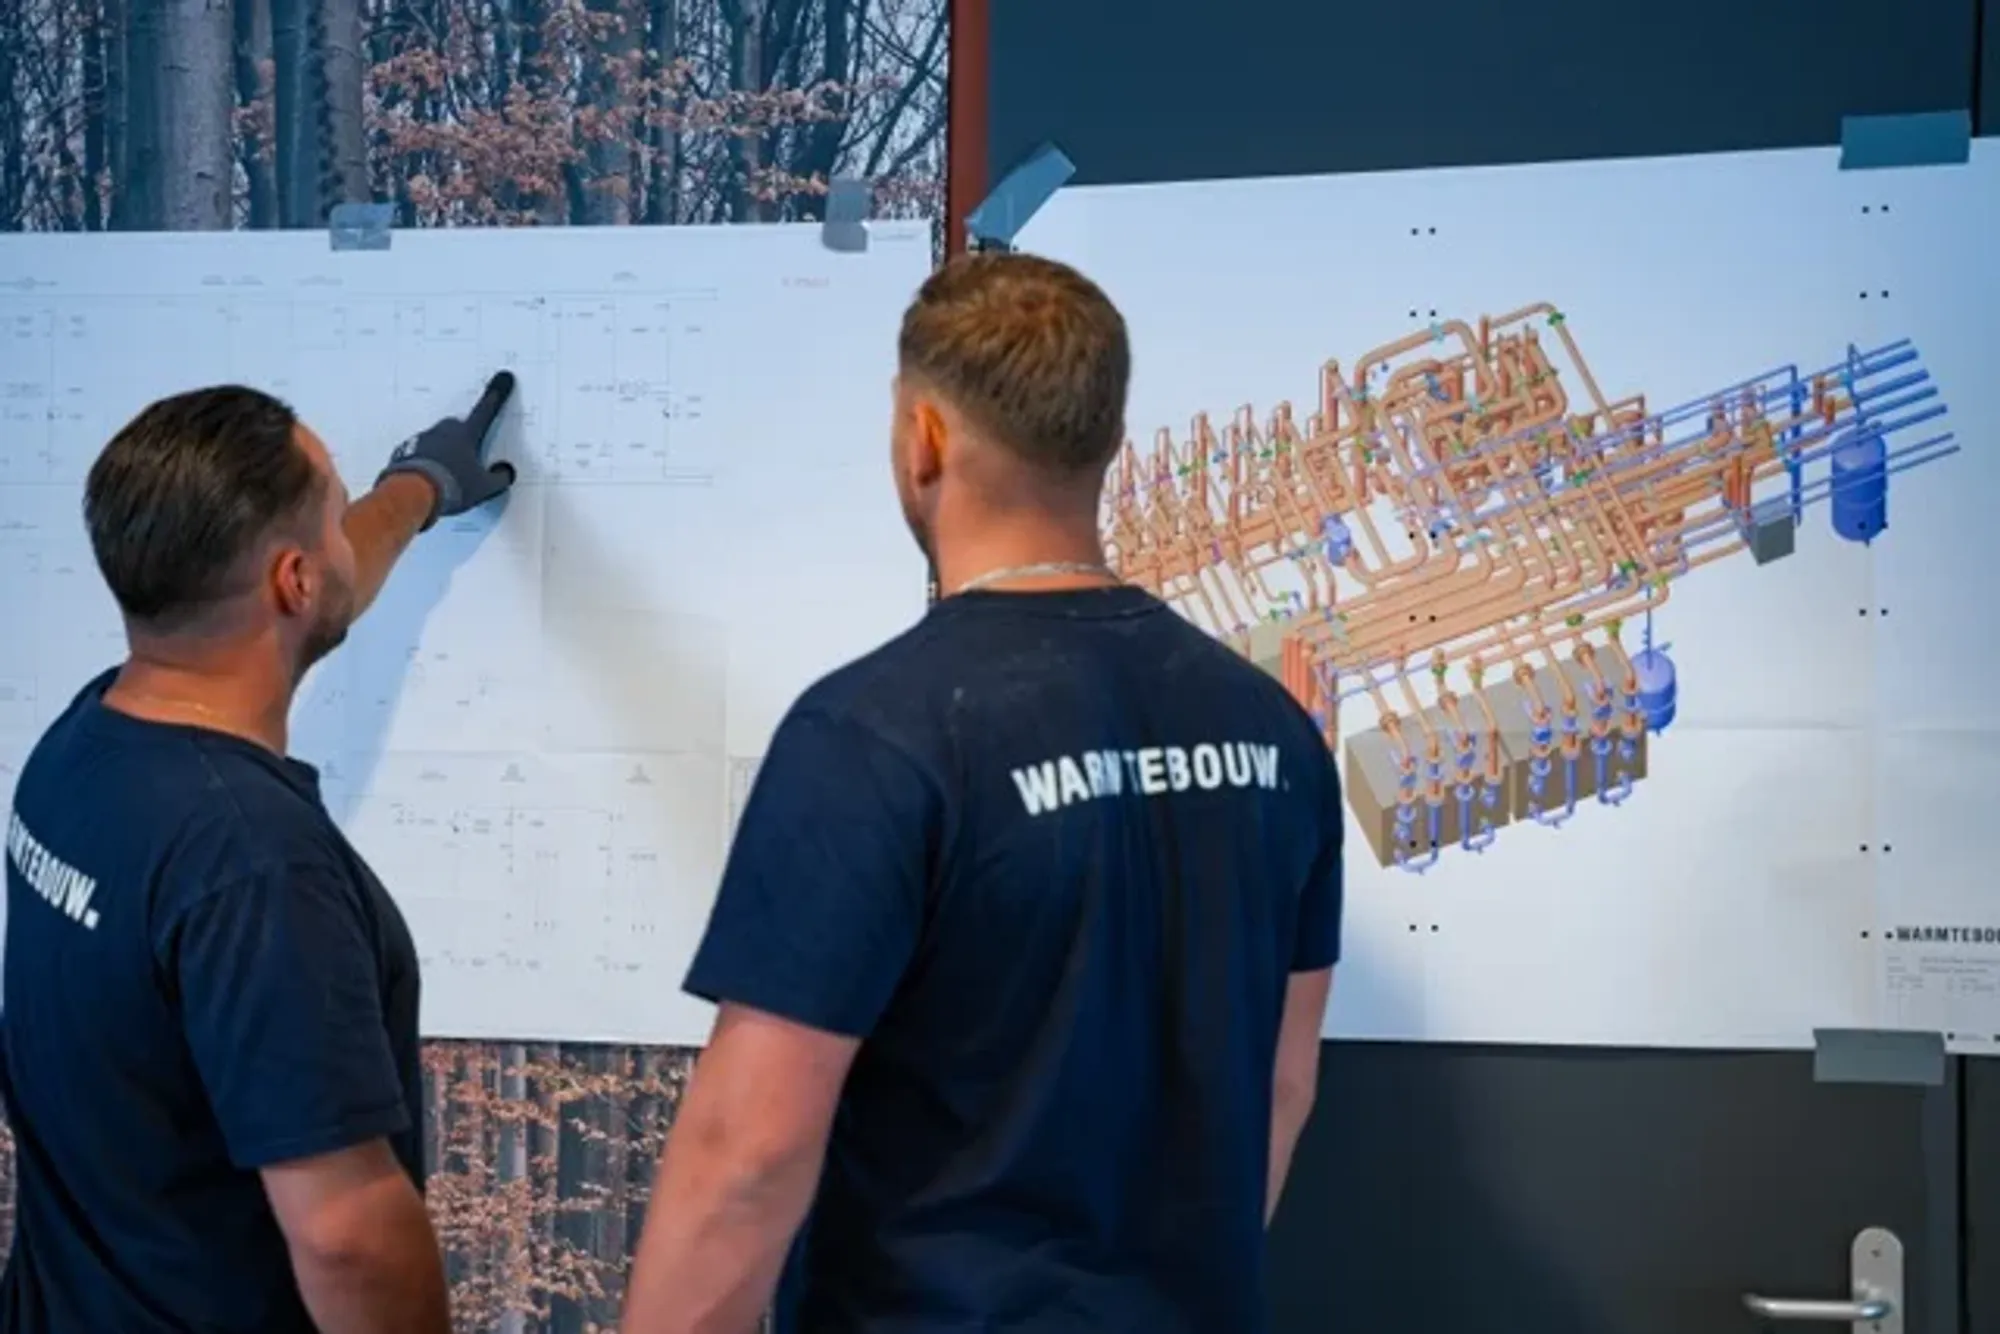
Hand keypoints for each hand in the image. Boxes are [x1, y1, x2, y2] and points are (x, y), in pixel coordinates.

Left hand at [378, 371, 518, 529]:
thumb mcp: (484, 487)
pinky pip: (418, 453)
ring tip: (445, 476)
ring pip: (436, 439)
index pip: (486, 412)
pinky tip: (428, 479)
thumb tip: (505, 472)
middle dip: (462, 436)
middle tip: (467, 457)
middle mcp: (443, 431)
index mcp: (466, 435)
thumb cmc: (453, 486)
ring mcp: (421, 440)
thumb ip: (499, 477)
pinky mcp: (404, 452)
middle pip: (456, 426)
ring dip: (442, 451)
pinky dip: (424, 461)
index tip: (504, 378)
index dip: (497, 396)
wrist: (413, 494)